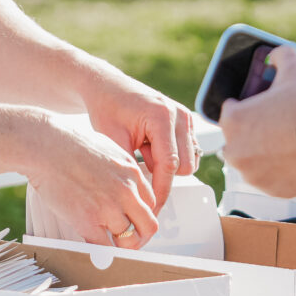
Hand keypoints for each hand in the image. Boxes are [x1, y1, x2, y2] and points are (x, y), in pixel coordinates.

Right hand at [20, 115, 162, 248]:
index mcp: (131, 172)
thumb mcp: (106, 148)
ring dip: (120, 246)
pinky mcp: (88, 220)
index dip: (142, 216)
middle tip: (128, 241)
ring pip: (129, 240)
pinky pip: (105, 248)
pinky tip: (97, 250)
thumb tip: (117, 182)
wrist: (45, 145)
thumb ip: (118, 168)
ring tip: (110, 245)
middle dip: (139, 236)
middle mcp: (126, 191)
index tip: (133, 222)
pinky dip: (103, 253)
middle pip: (148, 226)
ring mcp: (109, 207)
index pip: (151, 204)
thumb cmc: (67, 142)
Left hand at [75, 66, 198, 208]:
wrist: (106, 87)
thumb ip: (131, 169)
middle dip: (162, 174)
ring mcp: (186, 116)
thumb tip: (141, 199)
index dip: (160, 191)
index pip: (169, 165)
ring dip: (166, 164)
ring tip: (142, 151)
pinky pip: (188, 151)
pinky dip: (170, 156)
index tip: (152, 208)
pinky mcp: (186, 120)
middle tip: (137, 163)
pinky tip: (150, 146)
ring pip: (189, 161)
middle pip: (184, 166)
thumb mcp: (113, 142)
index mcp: (162, 116)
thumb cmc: (106, 109)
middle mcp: (179, 115)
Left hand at [218, 48, 295, 198]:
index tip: (264, 107)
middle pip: (239, 137)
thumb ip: (281, 56)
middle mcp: (235, 150)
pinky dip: (279, 170)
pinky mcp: (272, 191)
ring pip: (253, 160)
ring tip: (289, 142)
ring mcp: (253, 174)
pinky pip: (270, 178)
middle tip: (279, 124)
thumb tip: (276, 54)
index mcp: (233, 120)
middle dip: (254, 131)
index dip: (248, 105)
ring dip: (264, 152)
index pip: (231, 109)